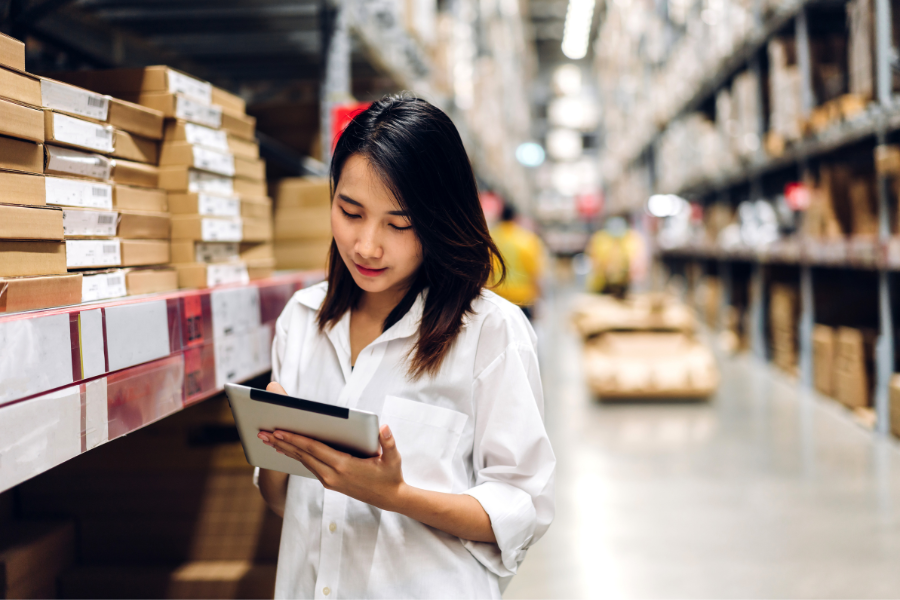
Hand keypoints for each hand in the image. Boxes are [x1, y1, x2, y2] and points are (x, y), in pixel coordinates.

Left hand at [258, 423, 406, 511]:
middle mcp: (332, 475)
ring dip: (285, 450)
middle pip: (302, 455)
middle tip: (264, 433)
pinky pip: (309, 467)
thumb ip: (388, 442)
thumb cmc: (390, 475)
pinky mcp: (330, 483)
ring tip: (269, 440)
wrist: (390, 498)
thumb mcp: (393, 458)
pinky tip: (287, 450)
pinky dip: (296, 457)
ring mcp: (329, 480)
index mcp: (344, 466)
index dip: (295, 439)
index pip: (314, 449)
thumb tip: (384, 428)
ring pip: (303, 462)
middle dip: (282, 443)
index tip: (279, 431)